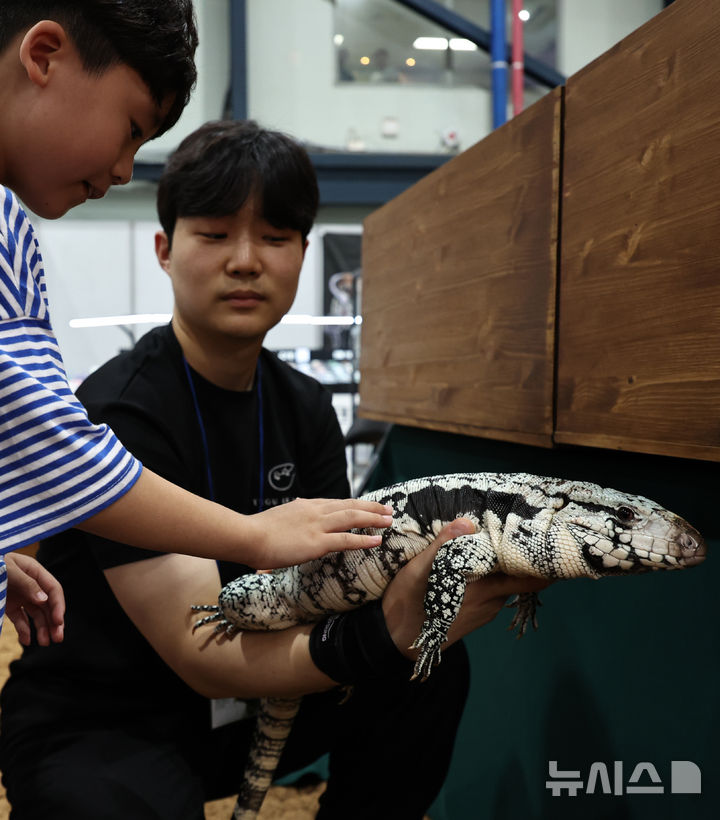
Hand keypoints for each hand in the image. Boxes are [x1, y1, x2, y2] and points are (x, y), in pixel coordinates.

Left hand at [4, 552, 64, 645]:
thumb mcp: (9, 571)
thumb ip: (27, 584)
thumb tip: (43, 600)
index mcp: (35, 572)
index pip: (53, 589)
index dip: (58, 605)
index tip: (58, 622)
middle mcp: (31, 585)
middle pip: (48, 604)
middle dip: (54, 621)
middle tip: (58, 638)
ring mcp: (21, 596)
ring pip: (36, 614)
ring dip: (42, 628)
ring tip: (45, 643)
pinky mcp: (10, 605)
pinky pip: (20, 619)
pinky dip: (24, 630)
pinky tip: (26, 640)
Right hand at [251, 497, 393, 567]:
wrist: (247, 536)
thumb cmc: (255, 533)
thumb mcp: (277, 520)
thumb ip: (290, 520)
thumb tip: (293, 519)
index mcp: (305, 505)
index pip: (335, 503)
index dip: (354, 504)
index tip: (366, 506)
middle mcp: (315, 511)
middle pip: (350, 506)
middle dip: (370, 507)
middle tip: (387, 508)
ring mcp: (317, 526)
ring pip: (353, 518)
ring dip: (374, 518)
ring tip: (389, 520)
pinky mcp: (317, 542)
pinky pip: (347, 540)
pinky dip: (364, 539)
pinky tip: (377, 540)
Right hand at [382, 518, 549, 658]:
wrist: (397, 639)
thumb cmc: (407, 603)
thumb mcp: (419, 570)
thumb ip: (444, 545)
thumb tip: (468, 522)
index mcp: (484, 588)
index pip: (528, 577)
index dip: (538, 560)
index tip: (542, 537)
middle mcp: (492, 600)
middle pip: (521, 577)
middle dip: (523, 557)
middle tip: (523, 532)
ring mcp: (487, 610)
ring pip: (506, 582)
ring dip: (505, 565)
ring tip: (499, 541)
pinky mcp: (479, 615)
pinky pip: (495, 591)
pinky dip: (493, 577)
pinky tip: (480, 564)